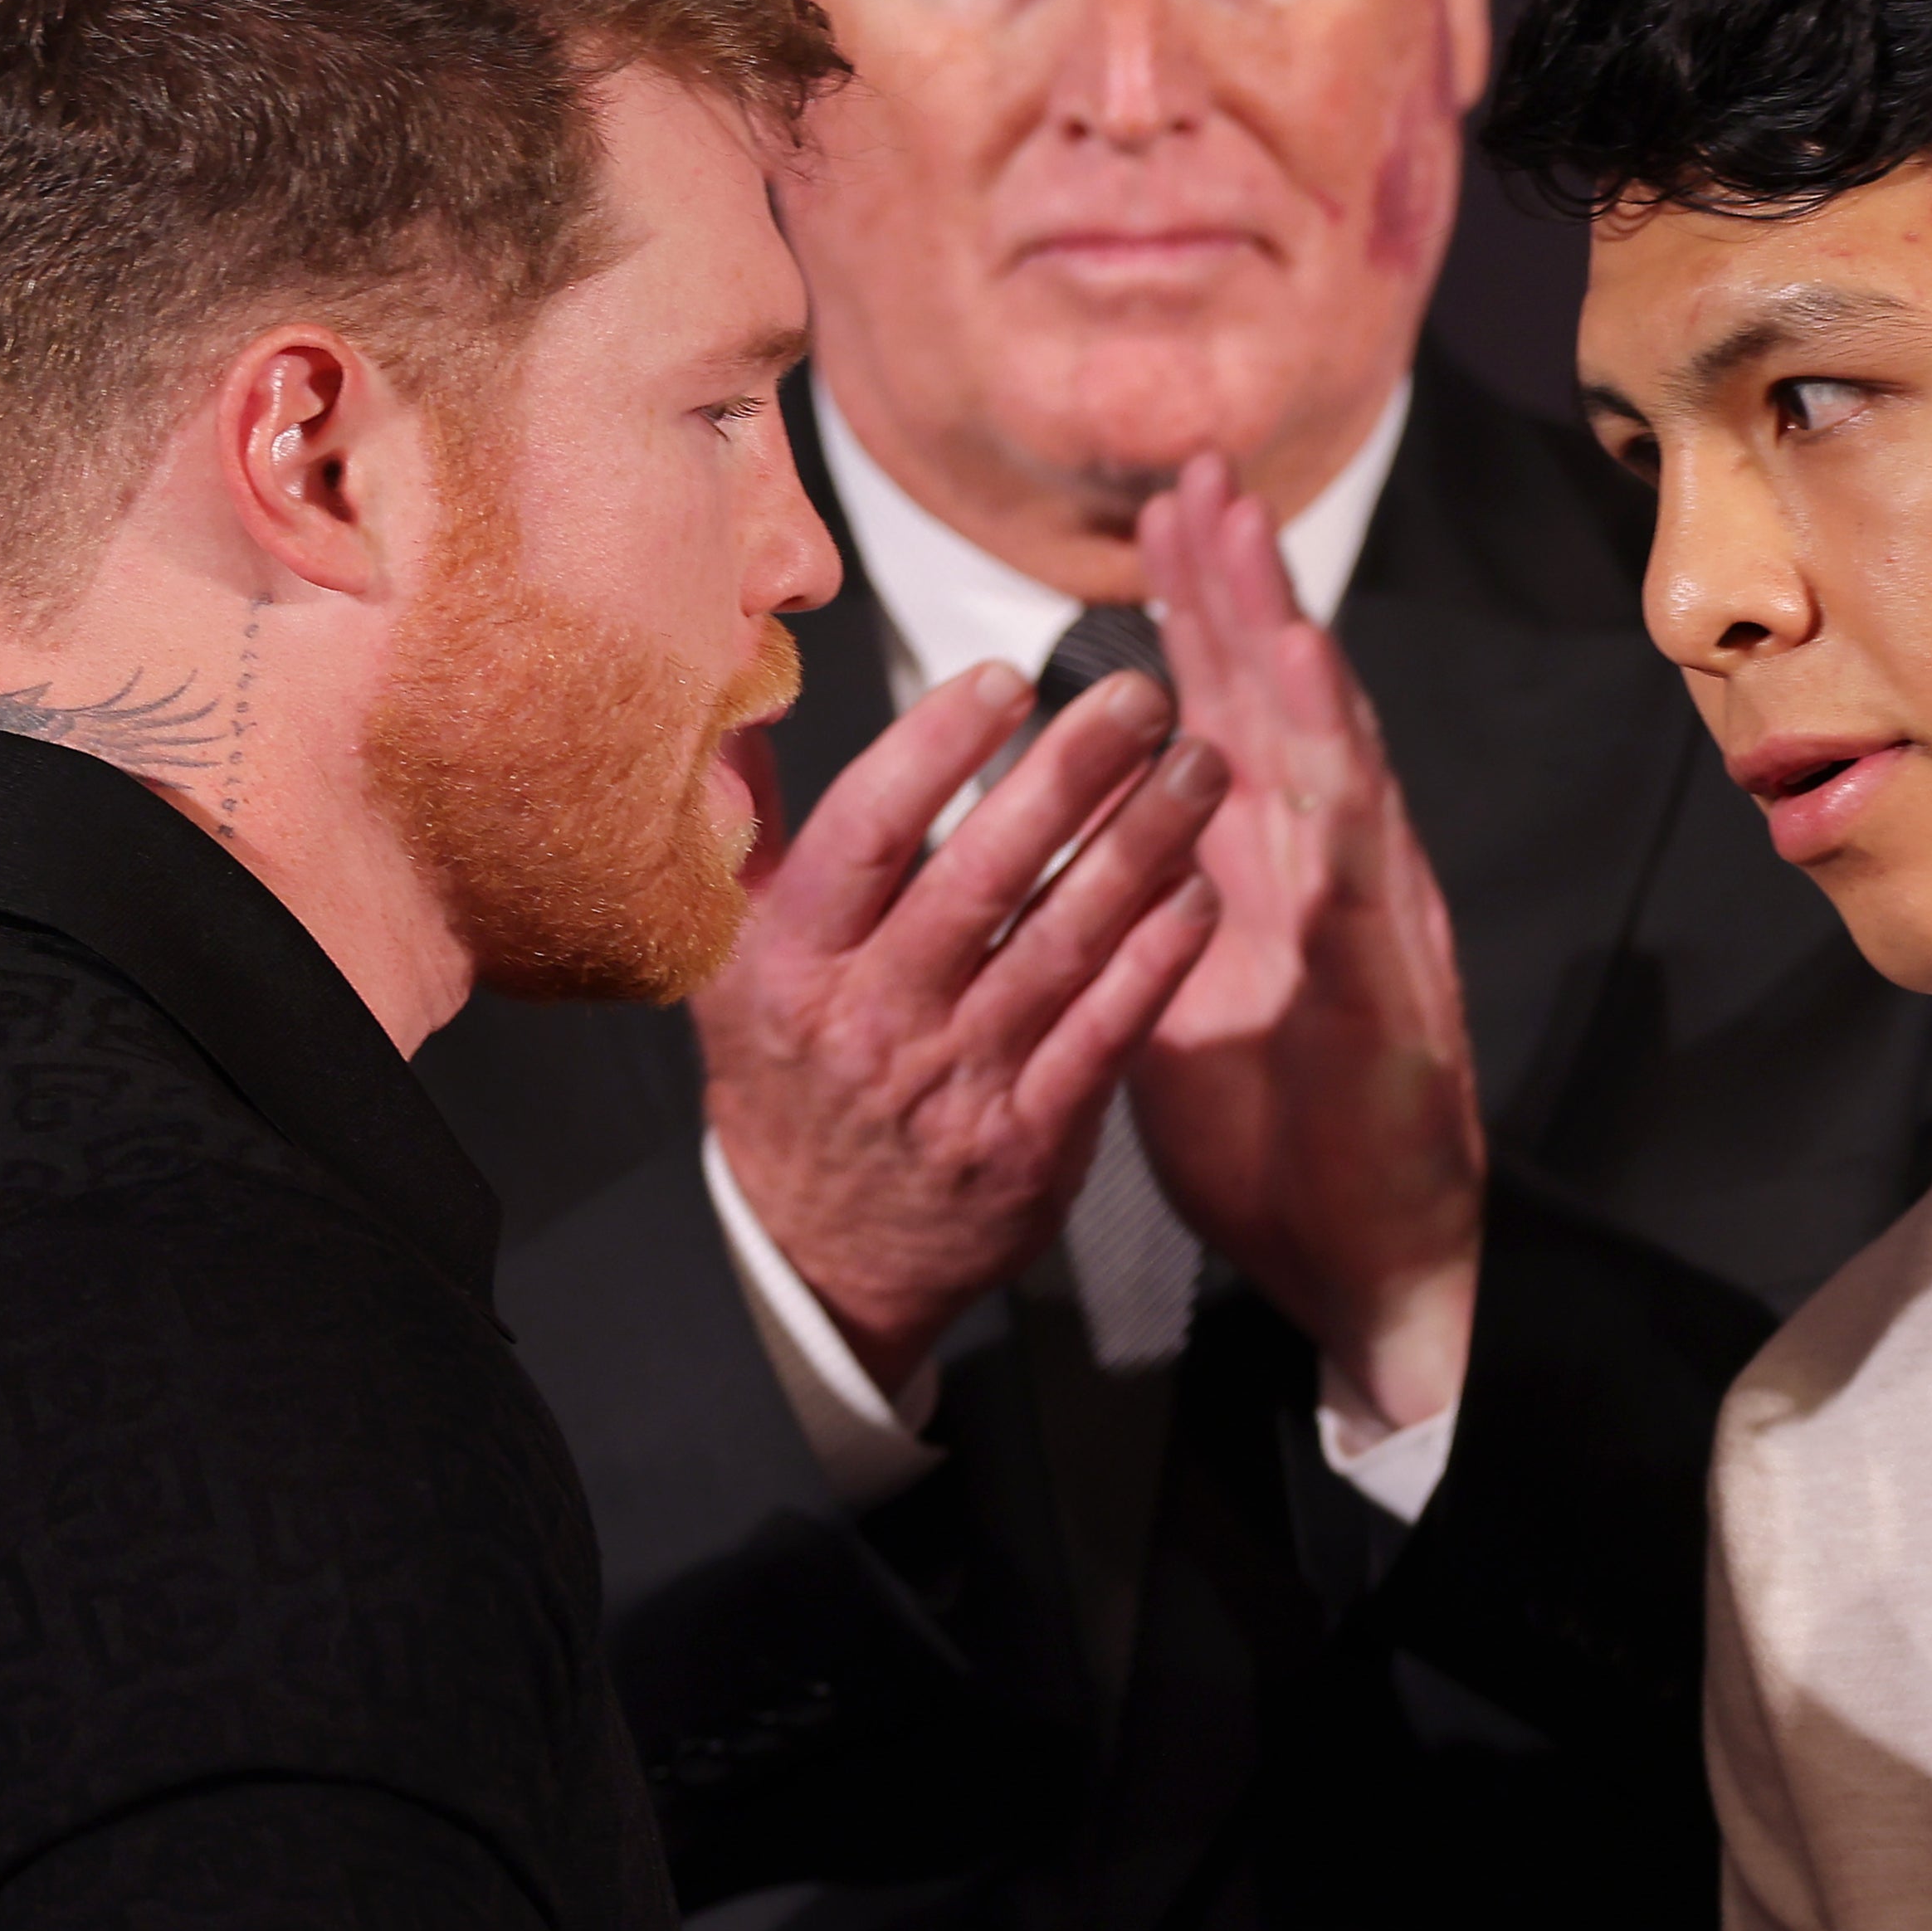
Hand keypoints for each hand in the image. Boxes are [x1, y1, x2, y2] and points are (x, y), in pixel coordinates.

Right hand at [693, 661, 1228, 1392]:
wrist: (820, 1256)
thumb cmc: (790, 1077)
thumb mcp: (728, 961)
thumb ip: (746, 832)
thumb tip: (744, 704)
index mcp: (792, 959)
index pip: (867, 830)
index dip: (936, 747)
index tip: (1006, 674)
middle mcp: (873, 1016)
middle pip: (981, 876)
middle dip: (1072, 775)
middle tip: (1144, 695)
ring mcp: (957, 1083)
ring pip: (1063, 944)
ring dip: (1143, 847)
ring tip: (1202, 765)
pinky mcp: (1031, 1141)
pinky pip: (1108, 1031)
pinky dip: (1161, 957)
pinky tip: (1204, 888)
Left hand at [1128, 455, 1484, 1431]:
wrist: (1366, 1266)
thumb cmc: (1273, 1142)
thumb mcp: (1170, 1007)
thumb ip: (1131, 918)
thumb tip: (1052, 860)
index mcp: (1266, 876)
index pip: (1229, 718)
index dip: (1197, 615)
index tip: (1153, 517)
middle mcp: (1326, 874)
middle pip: (1282, 703)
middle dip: (1241, 587)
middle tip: (1200, 476)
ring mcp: (1367, 918)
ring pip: (1329, 755)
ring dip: (1289, 645)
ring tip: (1253, 546)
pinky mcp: (1384, 982)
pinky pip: (1356, 863)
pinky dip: (1332, 773)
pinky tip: (1306, 701)